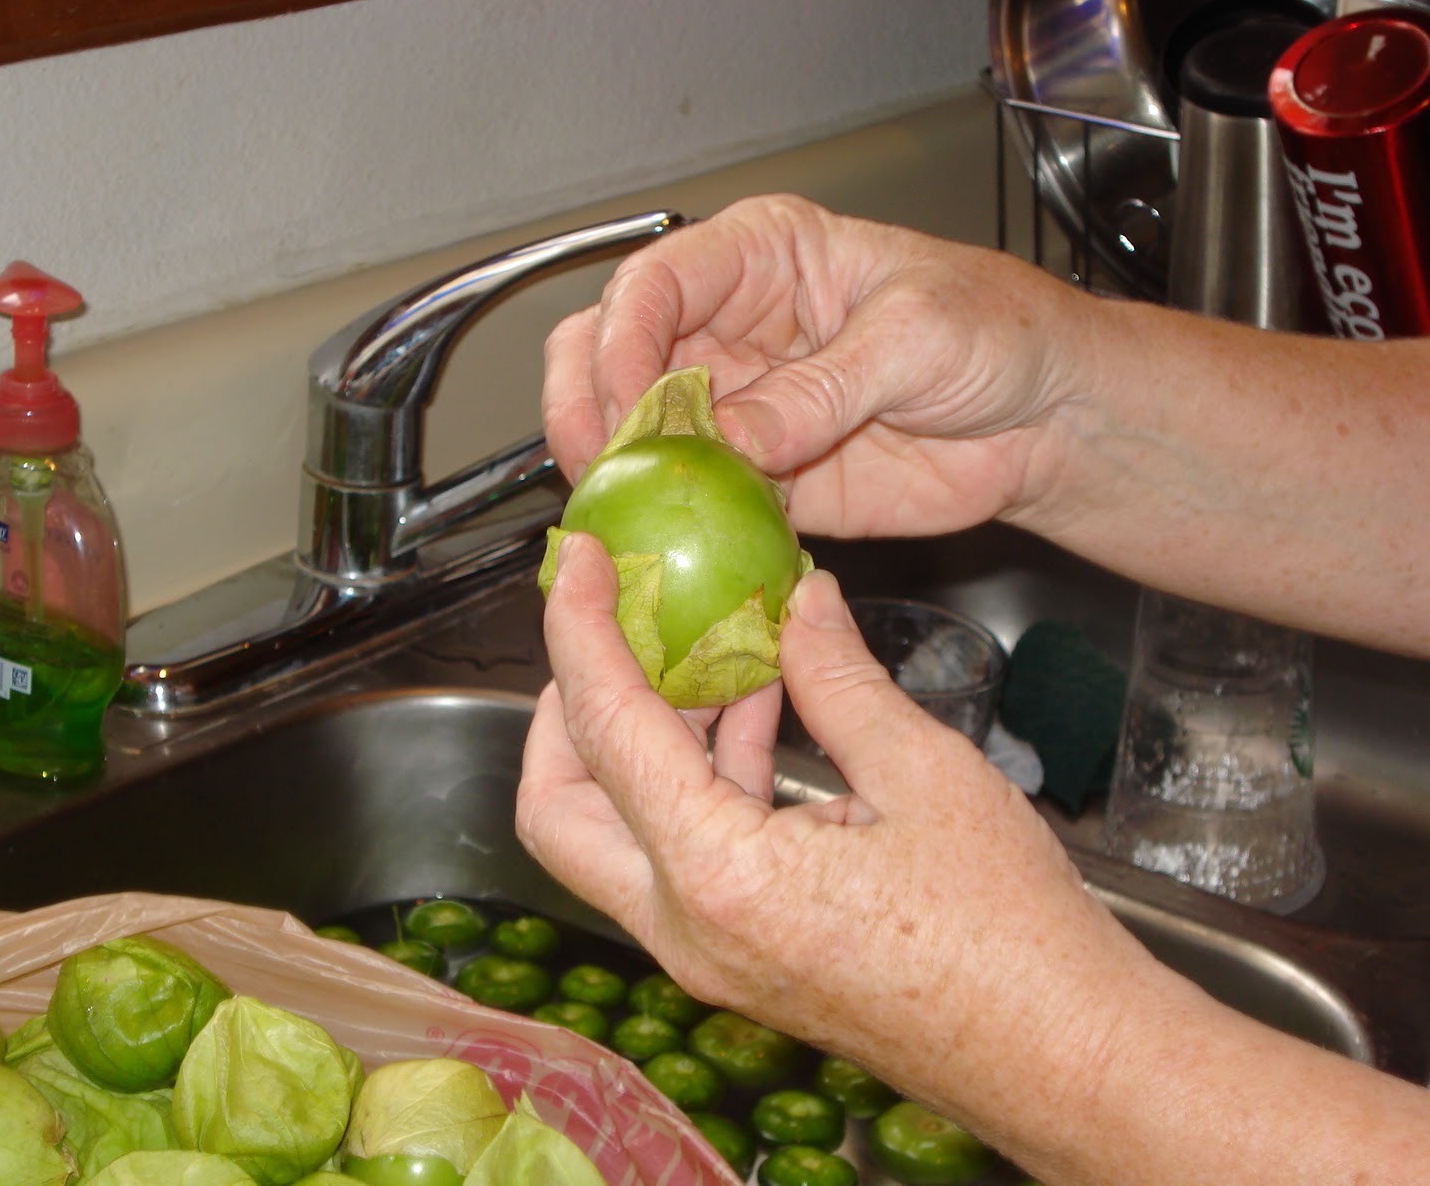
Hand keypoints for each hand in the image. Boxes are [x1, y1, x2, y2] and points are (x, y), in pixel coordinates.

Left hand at [515, 531, 1144, 1122]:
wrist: (1064, 1059)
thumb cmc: (1014, 939)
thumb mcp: (925, 775)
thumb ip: (840, 677)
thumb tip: (800, 599)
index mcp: (719, 877)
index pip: (605, 731)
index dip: (581, 630)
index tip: (584, 563)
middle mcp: (688, 929)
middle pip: (559, 807)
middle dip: (571, 707)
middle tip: (621, 630)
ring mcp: (707, 955)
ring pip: (613, 834)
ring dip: (642, 741)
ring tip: (712, 659)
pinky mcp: (738, 959)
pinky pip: (675, 859)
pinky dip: (692, 784)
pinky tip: (755, 721)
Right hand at [541, 194, 1088, 538]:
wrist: (1045, 418)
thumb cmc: (997, 333)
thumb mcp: (914, 337)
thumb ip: (820, 388)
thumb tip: (733, 437)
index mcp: (759, 258)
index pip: (652, 284)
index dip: (621, 342)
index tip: (627, 404)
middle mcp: (729, 329)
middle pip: (609, 353)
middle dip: (588, 406)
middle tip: (600, 465)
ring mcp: (736, 408)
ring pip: (634, 435)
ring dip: (617, 476)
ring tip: (620, 515)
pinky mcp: (759, 480)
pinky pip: (693, 504)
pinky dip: (671, 530)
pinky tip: (665, 552)